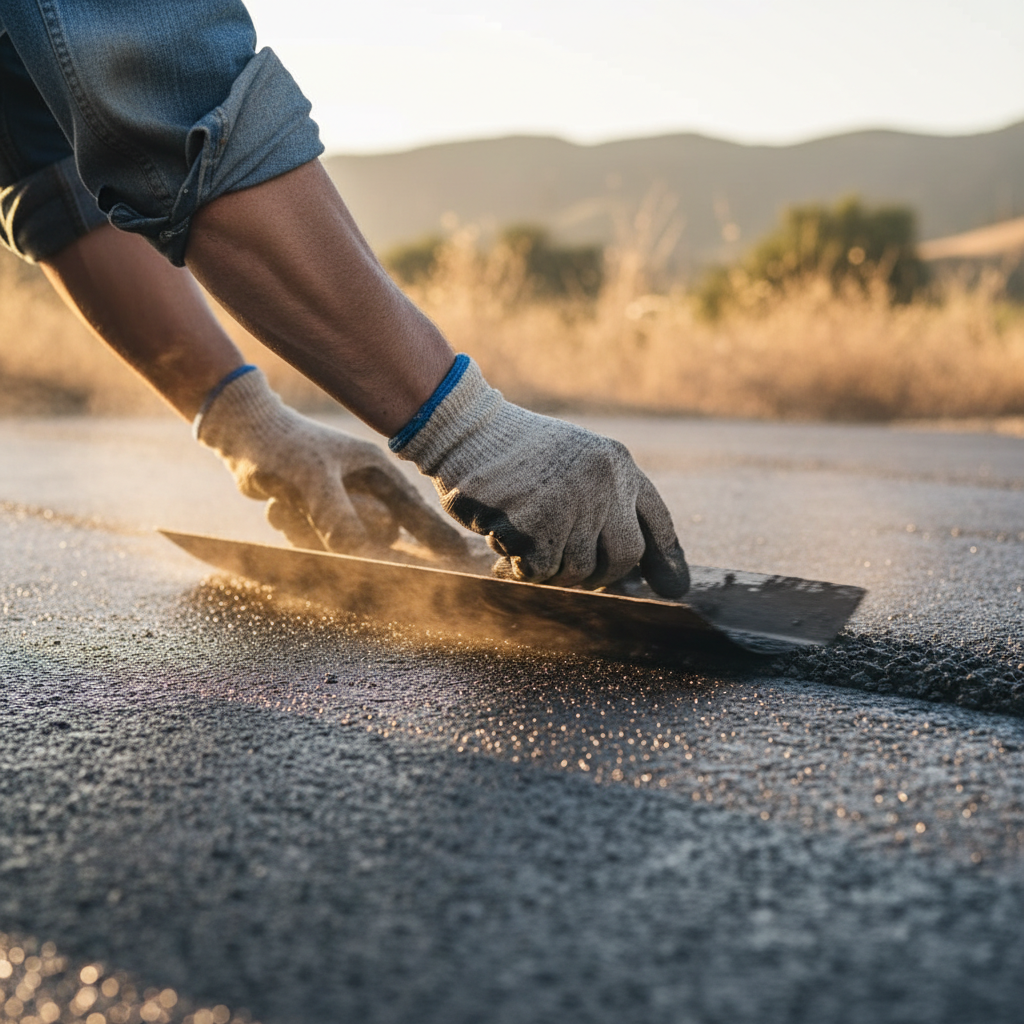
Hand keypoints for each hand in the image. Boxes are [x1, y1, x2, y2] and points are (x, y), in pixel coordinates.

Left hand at [196, 367, 469, 560]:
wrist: (241, 435)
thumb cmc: (283, 447)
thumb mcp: (313, 480)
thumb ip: (339, 518)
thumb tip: (361, 556)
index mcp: (376, 472)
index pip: (413, 509)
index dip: (434, 534)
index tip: (459, 556)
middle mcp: (363, 489)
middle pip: (376, 535)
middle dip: (345, 535)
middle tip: (316, 516)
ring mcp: (340, 503)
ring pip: (342, 543)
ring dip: (309, 531)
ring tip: (286, 505)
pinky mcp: (316, 514)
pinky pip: (316, 542)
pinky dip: (293, 529)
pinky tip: (276, 506)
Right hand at [391, 358, 689, 595]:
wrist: (466, 430)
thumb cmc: (514, 453)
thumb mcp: (573, 464)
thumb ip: (604, 503)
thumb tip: (638, 574)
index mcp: (617, 465)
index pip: (655, 520)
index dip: (665, 558)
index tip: (674, 587)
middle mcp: (605, 483)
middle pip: (623, 558)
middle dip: (598, 574)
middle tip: (565, 567)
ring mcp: (573, 504)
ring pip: (578, 571)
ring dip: (548, 566)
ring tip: (522, 538)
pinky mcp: (539, 525)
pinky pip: (540, 570)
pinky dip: (520, 566)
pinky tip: (503, 540)